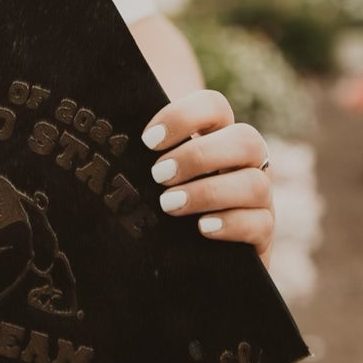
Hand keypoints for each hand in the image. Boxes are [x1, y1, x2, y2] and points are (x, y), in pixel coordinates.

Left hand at [142, 90, 273, 265]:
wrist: (184, 257)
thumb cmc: (159, 203)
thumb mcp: (150, 173)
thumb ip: (137, 151)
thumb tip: (99, 124)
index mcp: (218, 136)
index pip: (214, 106)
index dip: (183, 116)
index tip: (148, 140)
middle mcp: (245, 162)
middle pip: (245, 140)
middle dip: (199, 156)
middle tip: (159, 174)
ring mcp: (260, 198)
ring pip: (255, 183)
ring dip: (208, 192)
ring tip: (169, 204)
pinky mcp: (262, 234)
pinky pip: (261, 224)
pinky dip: (231, 223)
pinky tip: (202, 228)